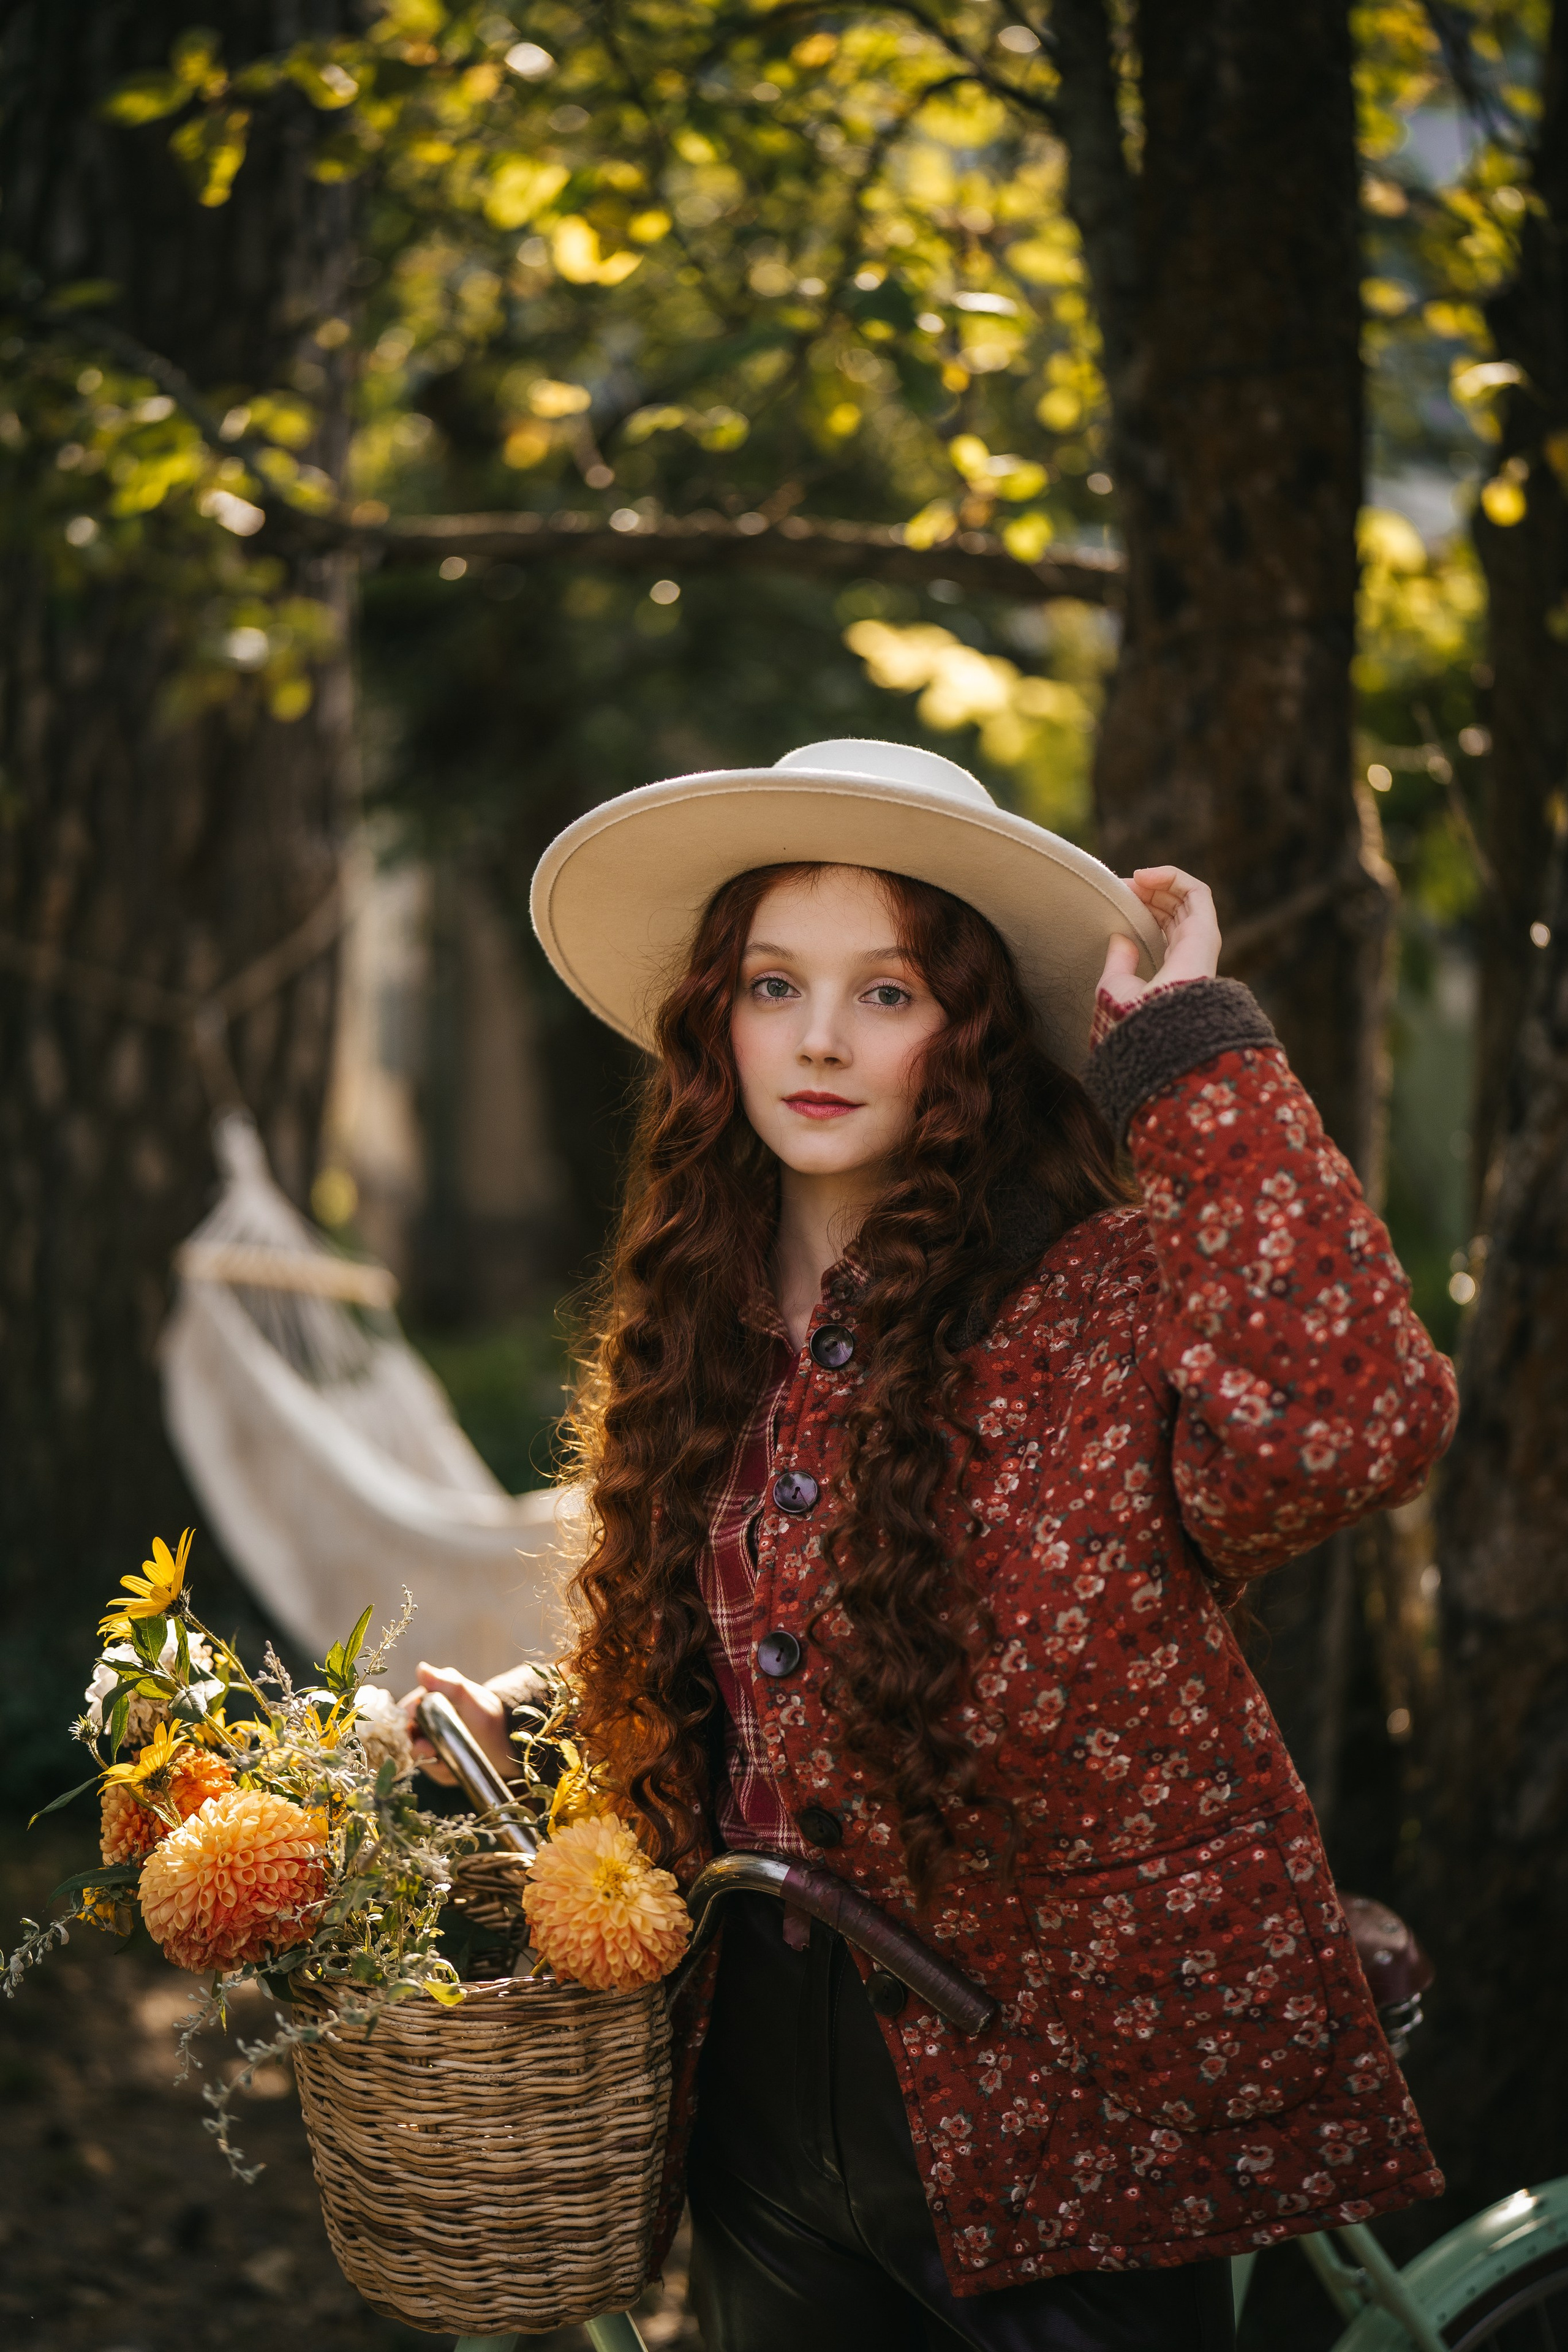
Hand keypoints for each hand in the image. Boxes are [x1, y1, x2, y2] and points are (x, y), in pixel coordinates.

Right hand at [399, 1662, 518, 1786]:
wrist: (507, 1740)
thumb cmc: (488, 1715)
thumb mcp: (470, 1698)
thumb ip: (447, 1684)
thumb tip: (421, 1669)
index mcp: (428, 1701)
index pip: (403, 1715)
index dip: (408, 1727)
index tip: (422, 1737)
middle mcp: (424, 1722)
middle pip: (407, 1740)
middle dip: (421, 1750)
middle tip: (436, 1752)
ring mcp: (430, 1742)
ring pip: (418, 1759)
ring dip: (435, 1763)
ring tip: (453, 1758)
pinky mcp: (437, 1762)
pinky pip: (431, 1772)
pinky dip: (443, 1772)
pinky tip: (456, 1766)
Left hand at [1098, 865, 1221, 1011]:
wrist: (1154, 1024)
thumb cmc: (1133, 1014)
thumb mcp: (1116, 985)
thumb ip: (1119, 961)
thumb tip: (1119, 939)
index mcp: (1173, 967)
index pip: (1164, 927)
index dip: (1143, 908)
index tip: (1117, 901)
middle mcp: (1190, 953)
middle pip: (1174, 909)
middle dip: (1149, 893)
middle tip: (1122, 887)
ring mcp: (1200, 940)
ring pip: (1186, 897)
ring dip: (1159, 882)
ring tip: (1133, 879)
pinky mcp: (1205, 929)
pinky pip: (1197, 892)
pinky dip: (1174, 877)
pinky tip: (1147, 876)